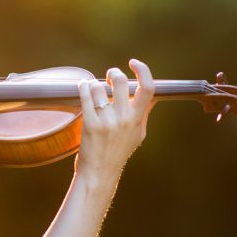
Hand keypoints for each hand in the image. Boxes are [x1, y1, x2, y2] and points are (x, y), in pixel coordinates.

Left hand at [74, 58, 155, 178]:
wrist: (100, 173)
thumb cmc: (118, 152)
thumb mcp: (138, 134)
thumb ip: (144, 113)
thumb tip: (153, 96)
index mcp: (137, 119)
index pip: (148, 89)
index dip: (143, 70)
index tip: (133, 63)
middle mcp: (124, 119)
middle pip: (121, 82)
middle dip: (114, 73)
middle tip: (110, 76)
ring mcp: (107, 121)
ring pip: (99, 87)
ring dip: (95, 83)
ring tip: (93, 88)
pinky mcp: (90, 124)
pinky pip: (86, 96)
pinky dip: (83, 87)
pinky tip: (83, 86)